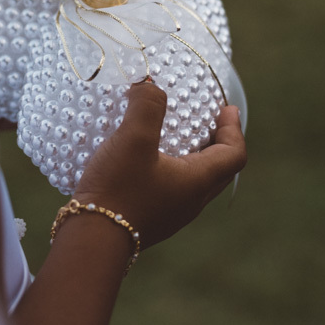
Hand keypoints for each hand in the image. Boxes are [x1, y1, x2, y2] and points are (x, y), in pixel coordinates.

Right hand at [72, 80, 246, 248]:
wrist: (90, 241)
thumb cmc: (117, 190)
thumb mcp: (133, 139)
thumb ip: (147, 105)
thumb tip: (150, 83)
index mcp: (197, 182)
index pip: (235, 154)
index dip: (234, 128)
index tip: (225, 108)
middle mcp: (191, 202)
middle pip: (220, 169)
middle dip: (218, 141)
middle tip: (208, 119)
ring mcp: (171, 214)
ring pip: (196, 181)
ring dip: (194, 156)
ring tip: (175, 136)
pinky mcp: (151, 220)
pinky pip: (173, 191)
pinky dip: (171, 169)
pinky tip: (144, 160)